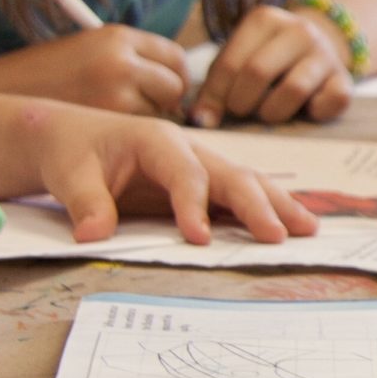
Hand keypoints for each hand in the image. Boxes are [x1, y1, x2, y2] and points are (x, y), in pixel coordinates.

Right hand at [0, 24, 187, 117]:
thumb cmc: (46, 75)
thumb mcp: (91, 50)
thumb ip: (132, 59)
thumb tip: (177, 82)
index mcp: (118, 37)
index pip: (174, 57)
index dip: (173, 76)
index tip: (164, 89)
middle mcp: (120, 61)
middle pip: (174, 85)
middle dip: (167, 100)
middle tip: (145, 109)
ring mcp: (114, 92)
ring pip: (158, 112)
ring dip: (146, 118)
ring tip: (113, 117)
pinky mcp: (103, 121)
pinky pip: (135, 130)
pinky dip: (128, 132)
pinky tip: (103, 130)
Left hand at [12, 99, 318, 243]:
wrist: (69, 138)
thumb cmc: (71, 152)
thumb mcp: (68, 174)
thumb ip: (85, 202)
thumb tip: (93, 236)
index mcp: (158, 140)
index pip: (186, 174)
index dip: (194, 206)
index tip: (199, 239)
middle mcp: (189, 149)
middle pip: (232, 175)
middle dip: (258, 205)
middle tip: (278, 236)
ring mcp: (201, 164)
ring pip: (246, 182)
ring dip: (277, 205)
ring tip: (307, 229)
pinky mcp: (202, 183)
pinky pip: (239, 194)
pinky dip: (266, 208)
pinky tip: (289, 226)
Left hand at [191, 6, 351, 126]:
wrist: (316, 48)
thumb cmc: (264, 59)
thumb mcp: (236, 61)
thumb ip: (215, 87)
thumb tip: (200, 120)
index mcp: (264, 20)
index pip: (230, 63)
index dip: (214, 96)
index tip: (209, 115)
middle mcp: (299, 30)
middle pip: (258, 72)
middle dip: (241, 103)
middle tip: (240, 111)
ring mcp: (325, 53)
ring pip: (294, 88)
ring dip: (273, 111)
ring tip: (267, 112)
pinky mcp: (345, 78)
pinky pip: (332, 101)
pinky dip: (315, 113)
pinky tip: (304, 110)